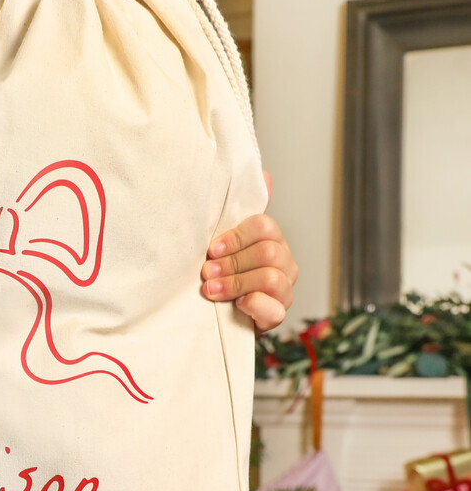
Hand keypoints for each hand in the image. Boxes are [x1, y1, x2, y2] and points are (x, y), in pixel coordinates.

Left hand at [201, 184, 297, 333]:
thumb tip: (264, 175)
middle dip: (232, 262)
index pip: (265, 227)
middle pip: (267, 252)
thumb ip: (237, 215)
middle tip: (205, 271)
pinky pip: (275, 310)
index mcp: (272, 241)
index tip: (211, 249)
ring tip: (210, 290)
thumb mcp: (225, 245)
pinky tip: (237, 305)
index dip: (236, 237)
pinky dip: (254, 305)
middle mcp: (284, 264)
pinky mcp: (276, 316)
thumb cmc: (222, 275)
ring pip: (271, 278)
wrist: (218, 315)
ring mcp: (284, 291)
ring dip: (236, 283)